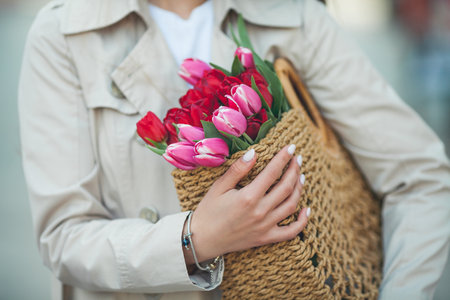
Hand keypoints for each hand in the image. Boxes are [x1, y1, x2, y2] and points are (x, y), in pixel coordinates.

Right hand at [184, 144, 309, 264]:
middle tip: (297, 158)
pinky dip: (302, 221)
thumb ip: (237, 170)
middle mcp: (260, 212)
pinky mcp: (266, 238)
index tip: (291, 147)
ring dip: (299, 189)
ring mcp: (265, 226)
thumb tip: (254, 153)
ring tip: (301, 176)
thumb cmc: (208, 211)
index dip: (283, 158)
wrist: (202, 240)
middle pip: (286, 187)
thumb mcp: (219, 187)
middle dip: (294, 170)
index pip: (272, 173)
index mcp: (248, 197)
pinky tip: (306, 209)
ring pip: (291, 205)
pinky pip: (291, 232)